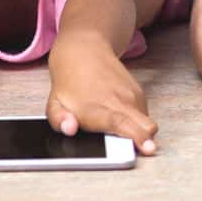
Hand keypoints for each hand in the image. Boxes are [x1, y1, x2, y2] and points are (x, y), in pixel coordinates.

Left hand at [47, 40, 157, 154]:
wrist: (85, 52)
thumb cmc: (70, 83)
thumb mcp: (54, 104)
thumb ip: (59, 121)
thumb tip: (70, 129)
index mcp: (99, 110)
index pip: (124, 125)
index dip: (138, 138)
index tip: (147, 148)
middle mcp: (120, 102)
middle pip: (146, 126)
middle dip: (145, 140)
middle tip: (137, 148)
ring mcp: (132, 96)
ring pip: (146, 122)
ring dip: (138, 131)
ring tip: (118, 129)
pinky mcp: (138, 92)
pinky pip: (143, 113)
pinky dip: (136, 120)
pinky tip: (120, 116)